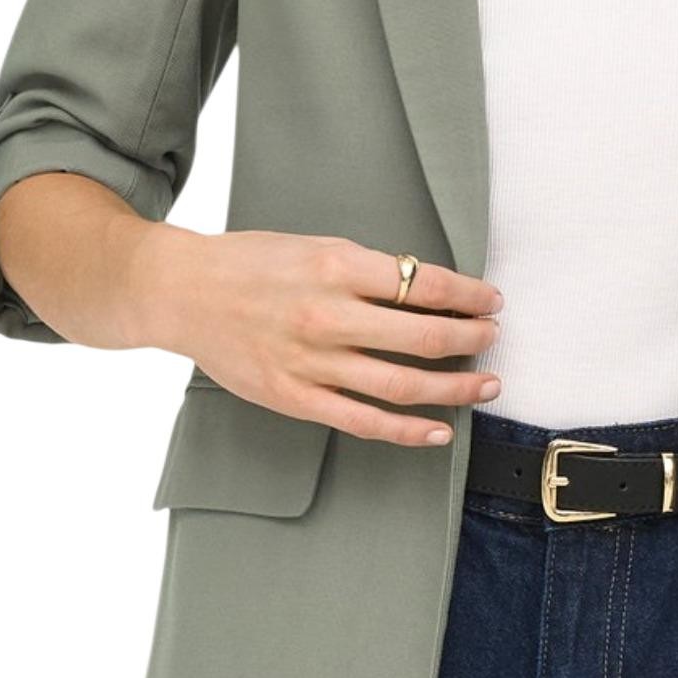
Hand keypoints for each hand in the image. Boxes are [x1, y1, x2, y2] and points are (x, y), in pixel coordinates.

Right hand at [140, 227, 503, 445]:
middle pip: (422, 335)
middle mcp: (328, 315)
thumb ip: (365, 270)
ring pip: (402, 384)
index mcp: (336, 267)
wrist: (183, 292)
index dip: (467, 294)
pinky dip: (407, 431)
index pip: (422, 283)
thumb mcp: (314, 247)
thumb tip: (425, 290)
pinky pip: (363, 422)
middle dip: (470, 339)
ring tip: (486, 384)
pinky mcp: (295, 397)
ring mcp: (311, 362)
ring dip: (455, 387)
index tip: (491, 301)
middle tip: (493, 338)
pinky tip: (438, 430)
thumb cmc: (251, 264)